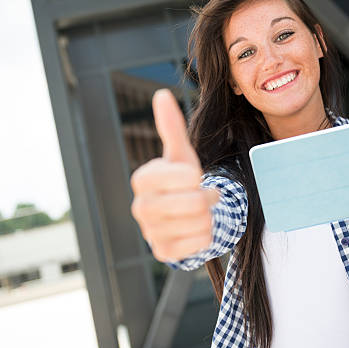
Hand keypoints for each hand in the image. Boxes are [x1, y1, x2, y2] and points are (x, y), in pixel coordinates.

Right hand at [130, 89, 218, 261]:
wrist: (181, 215)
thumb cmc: (181, 180)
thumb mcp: (181, 154)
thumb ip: (171, 126)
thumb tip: (161, 94)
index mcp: (142, 179)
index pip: (187, 177)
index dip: (197, 177)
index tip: (194, 177)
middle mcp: (140, 207)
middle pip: (194, 203)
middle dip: (206, 198)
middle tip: (204, 195)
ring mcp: (150, 232)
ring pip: (199, 224)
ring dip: (208, 217)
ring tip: (199, 211)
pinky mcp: (162, 253)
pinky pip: (199, 244)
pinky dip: (206, 236)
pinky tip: (195, 229)